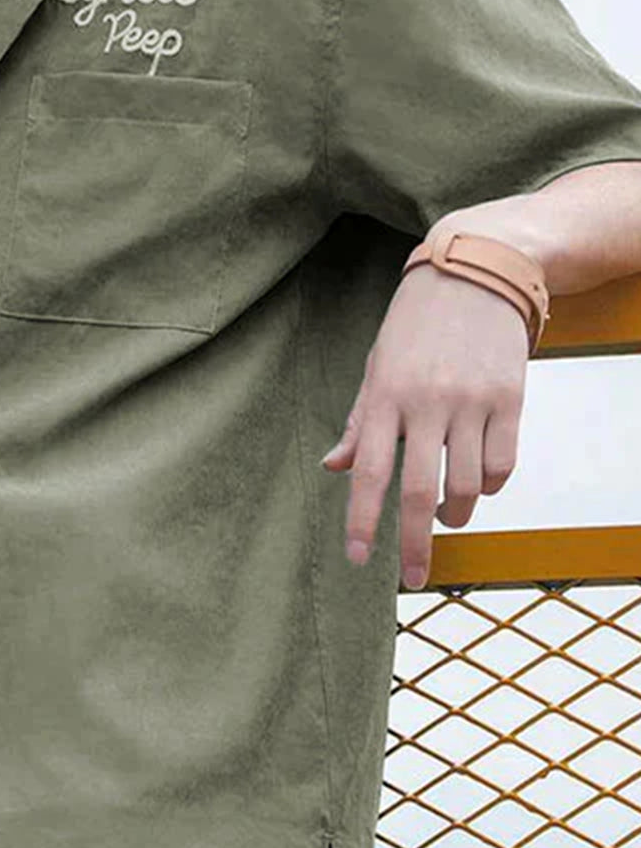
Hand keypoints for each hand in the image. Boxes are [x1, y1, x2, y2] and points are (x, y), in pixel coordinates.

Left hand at [320, 263, 528, 588]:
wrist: (478, 269)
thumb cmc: (416, 324)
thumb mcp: (378, 365)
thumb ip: (360, 421)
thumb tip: (336, 469)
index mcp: (386, 396)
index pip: (370, 473)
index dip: (363, 521)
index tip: (359, 559)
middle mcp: (428, 402)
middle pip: (418, 491)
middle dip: (413, 544)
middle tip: (414, 578)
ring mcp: (472, 401)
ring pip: (467, 485)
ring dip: (456, 513)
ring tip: (446, 515)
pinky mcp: (510, 397)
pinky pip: (501, 464)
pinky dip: (489, 486)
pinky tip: (477, 484)